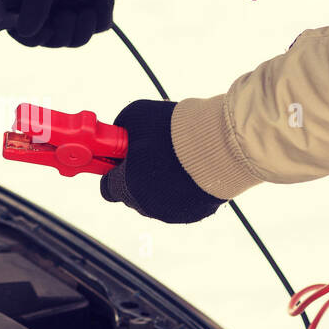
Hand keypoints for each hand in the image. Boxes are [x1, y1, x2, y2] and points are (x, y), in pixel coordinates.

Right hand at [13, 0, 118, 47]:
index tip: (44, 32)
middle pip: (50, 41)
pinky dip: (101, 15)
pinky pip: (97, 29)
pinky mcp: (94, 12)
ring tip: (88, 8)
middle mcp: (48, 8)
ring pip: (75, 40)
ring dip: (83, 26)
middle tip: (68, 15)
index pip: (20, 29)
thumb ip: (35, 3)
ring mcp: (72, 11)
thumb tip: (25, 32)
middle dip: (62, 32)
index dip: (29, 37)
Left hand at [100, 100, 224, 223]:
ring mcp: (174, 212)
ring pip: (159, 198)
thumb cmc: (175, 129)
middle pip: (133, 194)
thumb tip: (118, 132)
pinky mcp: (198, 213)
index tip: (118, 160)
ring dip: (160, 181)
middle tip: (148, 152)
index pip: (107, 188)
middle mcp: (148, 206)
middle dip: (136, 174)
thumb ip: (120, 127)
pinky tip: (192, 167)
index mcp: (128, 187)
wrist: (222, 142)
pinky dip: (183, 187)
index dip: (112, 171)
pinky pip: (182, 200)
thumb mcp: (135, 116)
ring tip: (176, 156)